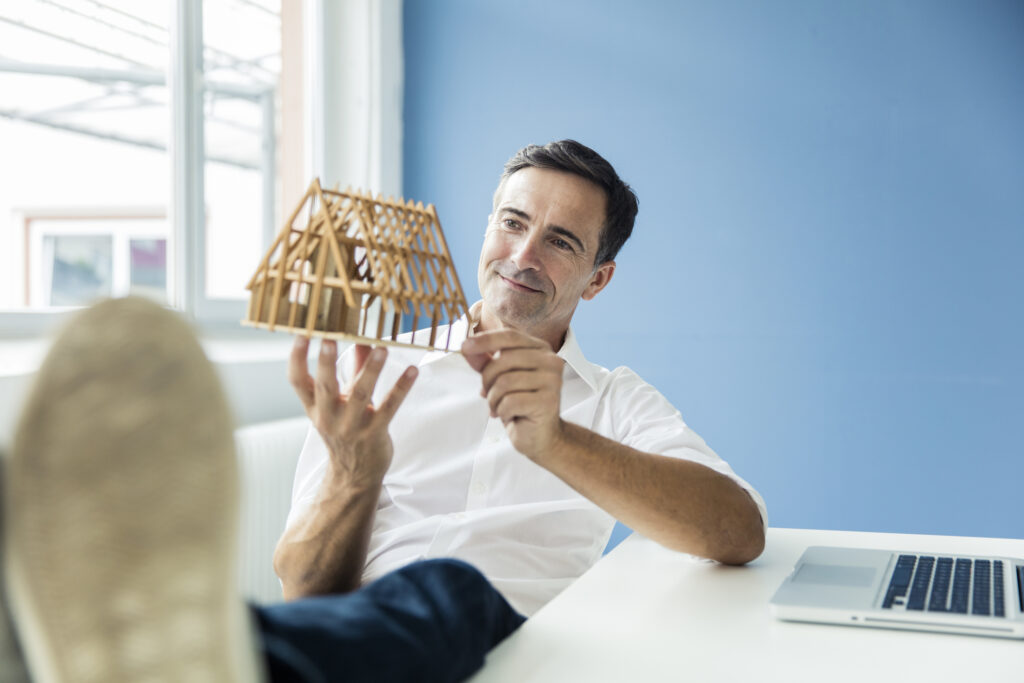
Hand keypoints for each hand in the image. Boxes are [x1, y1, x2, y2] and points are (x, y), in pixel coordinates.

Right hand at [289, 338, 417, 487]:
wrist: (355, 473)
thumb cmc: (347, 427)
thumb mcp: (342, 399)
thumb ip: (354, 367)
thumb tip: (363, 336)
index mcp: (314, 407)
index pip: (297, 381)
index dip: (296, 358)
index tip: (301, 334)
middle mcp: (328, 417)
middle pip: (325, 386)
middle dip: (326, 362)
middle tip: (329, 337)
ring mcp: (351, 426)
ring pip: (360, 395)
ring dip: (372, 370)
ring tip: (382, 348)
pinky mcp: (374, 433)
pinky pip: (389, 408)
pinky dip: (401, 388)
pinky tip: (412, 370)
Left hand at [462, 329, 564, 459]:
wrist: (539, 435)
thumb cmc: (519, 404)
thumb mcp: (499, 378)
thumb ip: (485, 361)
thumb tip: (466, 346)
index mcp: (540, 349)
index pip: (510, 336)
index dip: (486, 340)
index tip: (464, 346)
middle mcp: (551, 361)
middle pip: (504, 359)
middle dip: (487, 379)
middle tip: (487, 394)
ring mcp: (552, 381)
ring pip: (505, 382)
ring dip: (494, 399)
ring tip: (499, 407)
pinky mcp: (548, 401)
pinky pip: (511, 401)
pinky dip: (502, 411)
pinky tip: (509, 416)